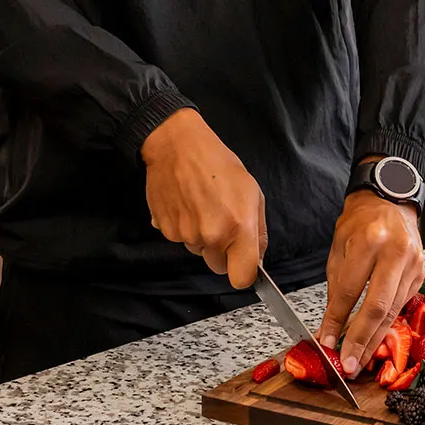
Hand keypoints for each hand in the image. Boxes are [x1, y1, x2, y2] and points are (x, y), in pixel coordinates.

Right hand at [141, 109, 265, 287]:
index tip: (243, 262)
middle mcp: (211, 237)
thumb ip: (258, 230)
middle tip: (222, 223)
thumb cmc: (219, 164)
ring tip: (202, 207)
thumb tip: (257, 256)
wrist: (178, 146)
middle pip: (219, 266)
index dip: (244, 273)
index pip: (241, 277)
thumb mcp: (252, 192)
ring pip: (199, 252)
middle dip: (222, 252)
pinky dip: (184, 228)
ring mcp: (185, 236)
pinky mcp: (166, 231)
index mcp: (238, 228)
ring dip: (202, 238)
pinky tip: (187, 205)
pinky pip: (180, 240)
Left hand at [315, 190, 424, 374]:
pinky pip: (401, 306)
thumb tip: (329, 328)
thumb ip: (336, 288)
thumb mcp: (339, 248)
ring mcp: (413, 265)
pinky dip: (386, 326)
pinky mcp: (420, 275)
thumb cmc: (359, 223)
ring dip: (374, 341)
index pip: (350, 291)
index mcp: (370, 241)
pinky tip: (374, 341)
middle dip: (361, 341)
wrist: (390, 201)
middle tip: (347, 366)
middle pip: (378, 307)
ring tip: (359, 362)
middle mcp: (396, 253)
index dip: (336, 320)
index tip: (326, 342)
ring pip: (393, 312)